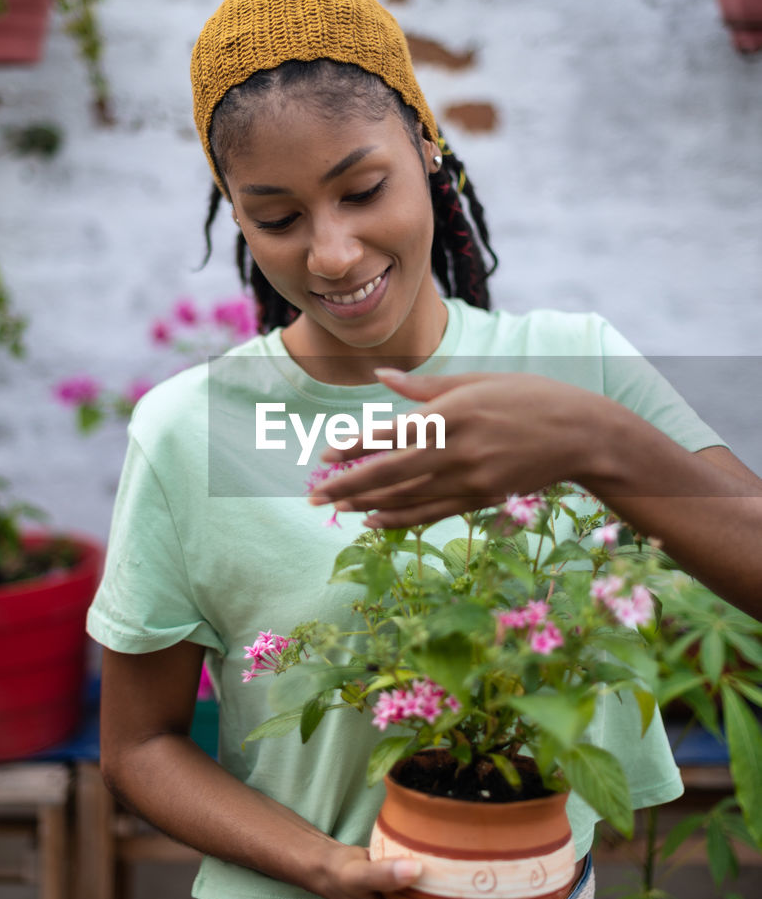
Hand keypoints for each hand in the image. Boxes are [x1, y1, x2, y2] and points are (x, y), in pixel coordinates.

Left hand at [308, 367, 600, 526]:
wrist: (582, 434)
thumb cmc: (532, 397)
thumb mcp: (480, 380)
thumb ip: (427, 386)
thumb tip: (381, 377)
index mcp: (453, 412)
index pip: (392, 432)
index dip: (355, 446)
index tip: (325, 455)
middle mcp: (457, 449)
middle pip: (391, 472)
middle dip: (349, 485)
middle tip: (315, 496)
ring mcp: (470, 478)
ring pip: (408, 497)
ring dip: (368, 503)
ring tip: (336, 508)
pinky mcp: (481, 497)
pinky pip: (432, 513)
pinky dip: (401, 518)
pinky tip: (375, 521)